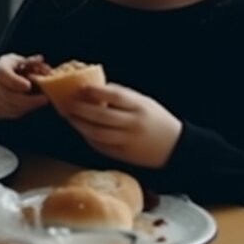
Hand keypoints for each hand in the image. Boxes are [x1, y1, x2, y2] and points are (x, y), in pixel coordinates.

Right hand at [0, 54, 50, 118]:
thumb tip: (40, 59)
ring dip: (29, 105)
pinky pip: (12, 112)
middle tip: (45, 99)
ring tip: (42, 100)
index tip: (28, 86)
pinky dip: (25, 110)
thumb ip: (30, 62)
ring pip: (12, 106)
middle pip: (8, 96)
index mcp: (0, 69)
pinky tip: (33, 104)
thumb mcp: (18, 61)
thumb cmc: (9, 70)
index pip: (3, 75)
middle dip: (29, 100)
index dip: (15, 82)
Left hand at [65, 83, 181, 167]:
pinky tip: (83, 131)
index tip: (80, 88)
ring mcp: (128, 141)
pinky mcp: (124, 155)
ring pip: (97, 133)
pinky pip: (101, 146)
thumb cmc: (156, 120)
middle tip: (68, 104)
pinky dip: (89, 138)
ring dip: (80, 125)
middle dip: (80, 109)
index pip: (114, 96)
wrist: (175, 147)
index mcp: (140, 107)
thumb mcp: (145, 102)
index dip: (95, 92)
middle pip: (101, 116)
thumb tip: (95, 88)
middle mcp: (134, 124)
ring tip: (70, 117)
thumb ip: (122, 96)